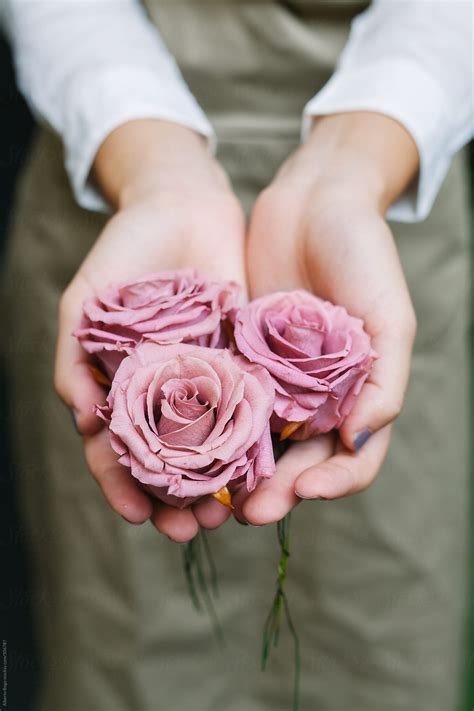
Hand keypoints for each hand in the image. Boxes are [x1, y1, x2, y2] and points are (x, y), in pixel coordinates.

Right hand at [55, 120, 245, 541]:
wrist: (183, 203)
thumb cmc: (125, 248)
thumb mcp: (86, 300)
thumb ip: (75, 358)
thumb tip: (85, 422)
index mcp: (121, 385)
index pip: (116, 450)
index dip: (121, 485)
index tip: (135, 515)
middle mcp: (164, 391)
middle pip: (168, 460)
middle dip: (175, 498)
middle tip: (188, 529)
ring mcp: (207, 378)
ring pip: (212, 445)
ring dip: (217, 483)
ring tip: (227, 513)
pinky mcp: (245, 360)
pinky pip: (251, 406)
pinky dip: (254, 438)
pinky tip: (262, 466)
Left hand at [235, 112, 417, 524]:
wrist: (316, 199)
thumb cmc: (365, 253)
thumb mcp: (391, 316)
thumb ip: (385, 382)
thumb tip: (358, 441)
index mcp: (361, 394)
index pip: (353, 459)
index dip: (333, 484)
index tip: (305, 493)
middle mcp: (319, 396)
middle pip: (300, 461)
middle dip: (278, 491)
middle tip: (248, 513)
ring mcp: (278, 378)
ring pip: (259, 440)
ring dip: (241, 472)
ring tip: (216, 494)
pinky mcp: (242, 354)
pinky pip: (228, 398)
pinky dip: (214, 425)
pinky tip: (192, 443)